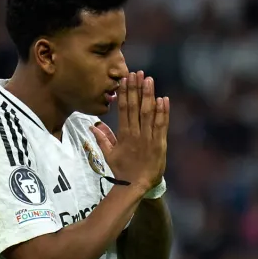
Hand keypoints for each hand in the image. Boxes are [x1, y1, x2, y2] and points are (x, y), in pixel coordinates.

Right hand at [89, 71, 168, 191]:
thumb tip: (93, 126)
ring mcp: (148, 139)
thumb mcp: (109, 155)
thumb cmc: (123, 170)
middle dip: (137, 89)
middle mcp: (136, 134)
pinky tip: (163, 99)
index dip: (125, 93)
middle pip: (136, 108)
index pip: (124, 109)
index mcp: (124, 135)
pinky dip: (163, 112)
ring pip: (149, 114)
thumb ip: (102, 139)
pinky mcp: (160, 144)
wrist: (136, 185)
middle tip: (138, 73)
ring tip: (149, 80)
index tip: (125, 79)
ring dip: (149, 96)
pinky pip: (161, 126)